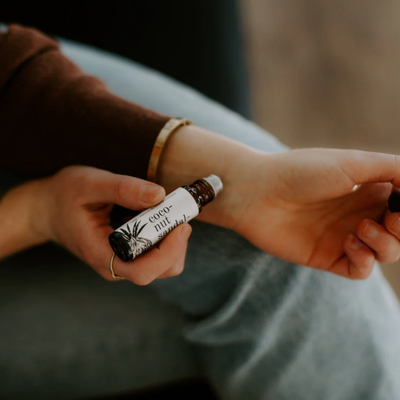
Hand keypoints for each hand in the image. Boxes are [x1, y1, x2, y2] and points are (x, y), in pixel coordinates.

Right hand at [33, 166, 191, 283]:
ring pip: (166, 263)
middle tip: (178, 209)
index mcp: (101, 254)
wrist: (50, 208)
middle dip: (178, 242)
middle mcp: (116, 266)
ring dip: (175, 237)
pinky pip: (160, 252)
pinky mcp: (132, 254)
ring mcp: (125, 262)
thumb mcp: (89, 183)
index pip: (142, 271)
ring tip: (166, 209)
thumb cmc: (65, 196)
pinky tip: (158, 213)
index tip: (181, 224)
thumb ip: (123, 188)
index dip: (168, 251)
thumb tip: (160, 195)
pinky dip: (168, 234)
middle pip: (162, 269)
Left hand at [231, 148, 399, 278]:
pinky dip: (365, 260)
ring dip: (386, 244)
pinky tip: (349, 242)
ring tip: (362, 227)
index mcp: (367, 189)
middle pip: (399, 231)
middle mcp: (358, 213)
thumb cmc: (301, 172)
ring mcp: (342, 236)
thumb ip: (393, 170)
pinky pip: (359, 270)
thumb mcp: (353, 163)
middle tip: (393, 218)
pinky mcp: (326, 256)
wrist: (257, 192)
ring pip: (385, 252)